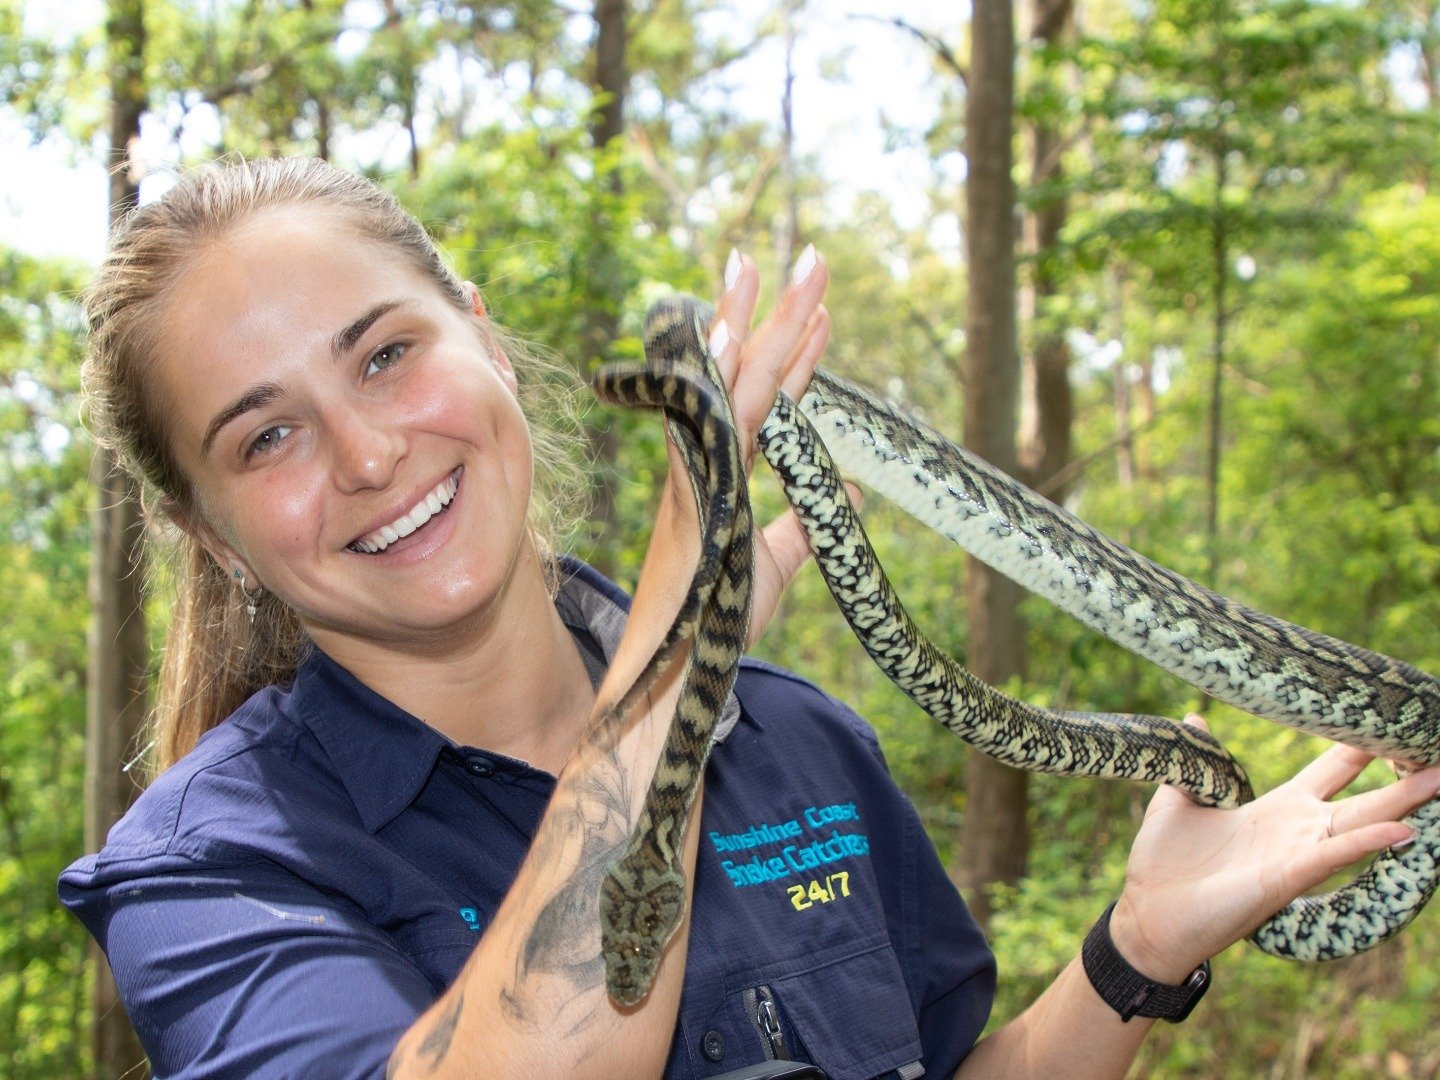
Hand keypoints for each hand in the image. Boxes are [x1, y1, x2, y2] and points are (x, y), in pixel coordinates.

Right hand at [660, 245, 832, 647]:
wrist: (674, 671)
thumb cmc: (714, 622)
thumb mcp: (772, 568)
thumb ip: (804, 526)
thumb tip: (848, 487)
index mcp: (721, 473)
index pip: (767, 400)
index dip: (794, 353)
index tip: (816, 308)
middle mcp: (704, 459)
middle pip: (746, 371)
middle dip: (777, 312)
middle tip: (806, 253)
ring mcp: (695, 469)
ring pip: (729, 382)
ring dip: (754, 321)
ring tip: (772, 261)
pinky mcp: (692, 487)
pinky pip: (711, 421)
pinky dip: (720, 373)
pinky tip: (732, 328)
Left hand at [1109, 714, 1439, 981]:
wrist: (1148, 913)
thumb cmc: (1165, 860)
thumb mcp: (1180, 797)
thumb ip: (1197, 758)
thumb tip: (1193, 716)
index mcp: (1276, 807)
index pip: (1331, 768)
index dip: (1359, 743)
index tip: (1388, 718)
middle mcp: (1297, 828)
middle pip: (1363, 794)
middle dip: (1402, 773)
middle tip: (1436, 746)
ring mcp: (1296, 853)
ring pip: (1361, 821)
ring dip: (1402, 802)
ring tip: (1438, 778)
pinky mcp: (1286, 876)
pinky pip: (1333, 854)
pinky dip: (1368, 841)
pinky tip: (1403, 830)